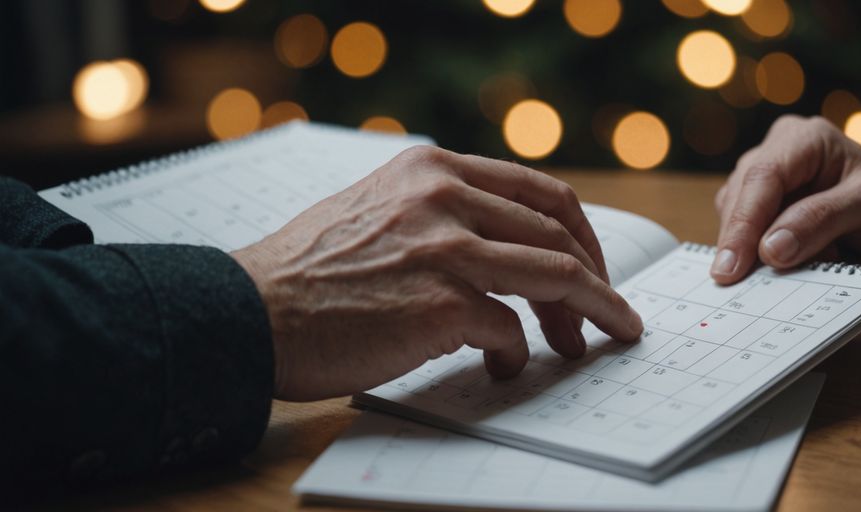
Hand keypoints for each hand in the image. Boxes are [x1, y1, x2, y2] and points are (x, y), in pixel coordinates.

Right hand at [231, 146, 642, 400]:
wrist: (250, 312)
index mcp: (433, 169)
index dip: (580, 230)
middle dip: (594, 278)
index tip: (593, 262)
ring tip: (589, 343)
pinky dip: (516, 353)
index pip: (539, 189)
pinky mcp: (441, 304)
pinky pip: (509, 331)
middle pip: (557, 231)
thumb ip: (438, 210)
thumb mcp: (378, 207)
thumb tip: (503, 245)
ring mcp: (446, 249)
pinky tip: (502, 366)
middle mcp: (445, 197)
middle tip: (604, 314)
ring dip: (587, 314)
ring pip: (555, 276)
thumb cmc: (310, 272)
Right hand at [711, 115, 860, 283]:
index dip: (744, 223)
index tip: (733, 266)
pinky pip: (744, 231)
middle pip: (740, 194)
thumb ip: (821, 220)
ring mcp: (770, 181)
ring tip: (782, 271)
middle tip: (733, 282)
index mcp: (806, 139)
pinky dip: (753, 255)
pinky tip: (778, 268)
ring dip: (747, 248)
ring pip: (734, 214)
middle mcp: (780, 152)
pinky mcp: (766, 208)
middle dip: (737, 240)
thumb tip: (770, 248)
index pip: (762, 177)